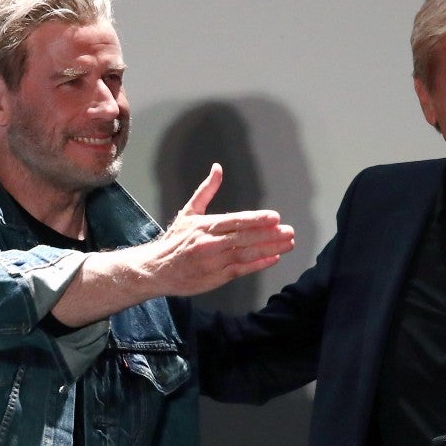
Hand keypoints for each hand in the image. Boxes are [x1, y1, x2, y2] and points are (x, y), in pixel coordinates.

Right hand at [141, 162, 294, 295]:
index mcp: (205, 226)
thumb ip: (206, 191)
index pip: (235, 221)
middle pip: (244, 238)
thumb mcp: (188, 212)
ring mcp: (214, 262)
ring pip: (246, 255)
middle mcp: (210, 243)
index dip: (256, 220)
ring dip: (269, 249)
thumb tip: (218, 168)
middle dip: (269, 235)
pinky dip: (258, 264)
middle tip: (289, 231)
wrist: (156, 270)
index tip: (275, 217)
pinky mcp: (216, 278)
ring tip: (288, 244)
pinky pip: (241, 270)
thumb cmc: (175, 241)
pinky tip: (274, 258)